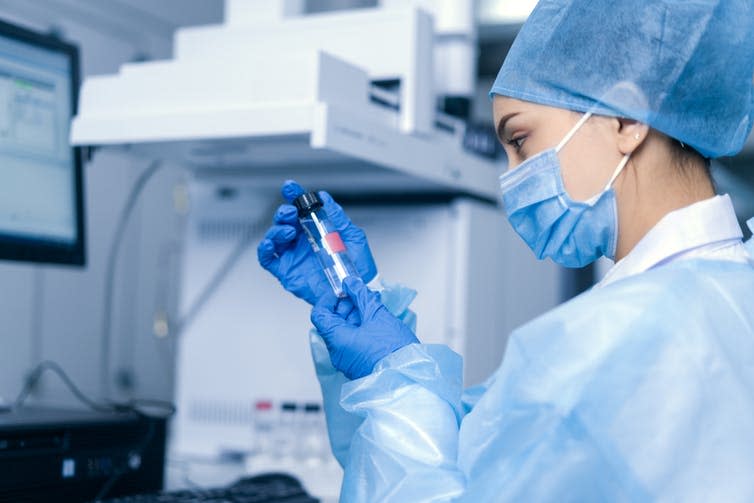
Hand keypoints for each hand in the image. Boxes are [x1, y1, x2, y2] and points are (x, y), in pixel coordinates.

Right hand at [257, 180, 376, 304]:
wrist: (357, 290)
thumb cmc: (357, 265)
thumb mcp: (352, 236)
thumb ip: (337, 217)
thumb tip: (325, 198)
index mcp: (315, 229)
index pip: (301, 209)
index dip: (294, 196)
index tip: (290, 187)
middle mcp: (302, 241)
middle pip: (284, 221)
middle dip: (283, 213)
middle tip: (290, 213)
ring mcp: (292, 255)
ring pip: (273, 237)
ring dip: (276, 230)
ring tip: (288, 231)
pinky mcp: (286, 271)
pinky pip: (268, 259)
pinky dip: (265, 249)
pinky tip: (270, 244)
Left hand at [311, 276, 418, 379]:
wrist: (409, 379)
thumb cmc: (393, 350)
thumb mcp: (377, 315)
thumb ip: (361, 296)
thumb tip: (350, 283)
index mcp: (336, 340)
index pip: (320, 314)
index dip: (329, 299)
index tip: (344, 291)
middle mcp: (337, 353)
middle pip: (332, 323)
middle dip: (346, 306)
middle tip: (363, 296)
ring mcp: (347, 361)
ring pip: (343, 333)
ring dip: (355, 317)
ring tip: (374, 308)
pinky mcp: (358, 366)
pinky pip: (352, 343)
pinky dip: (360, 330)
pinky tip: (376, 323)